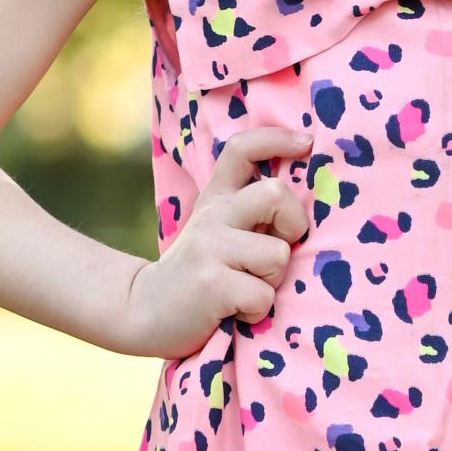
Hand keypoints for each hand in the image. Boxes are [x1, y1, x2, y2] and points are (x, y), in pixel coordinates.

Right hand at [120, 123, 311, 357]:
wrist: (145, 312)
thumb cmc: (199, 275)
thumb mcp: (216, 231)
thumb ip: (249, 212)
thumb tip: (302, 201)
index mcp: (217, 198)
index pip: (242, 149)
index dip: (277, 139)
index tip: (306, 142)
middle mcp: (212, 215)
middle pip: (275, 193)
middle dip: (293, 224)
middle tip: (274, 249)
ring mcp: (210, 247)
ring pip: (278, 254)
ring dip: (272, 280)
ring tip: (246, 288)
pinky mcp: (212, 284)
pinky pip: (264, 295)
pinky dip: (257, 311)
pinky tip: (234, 311)